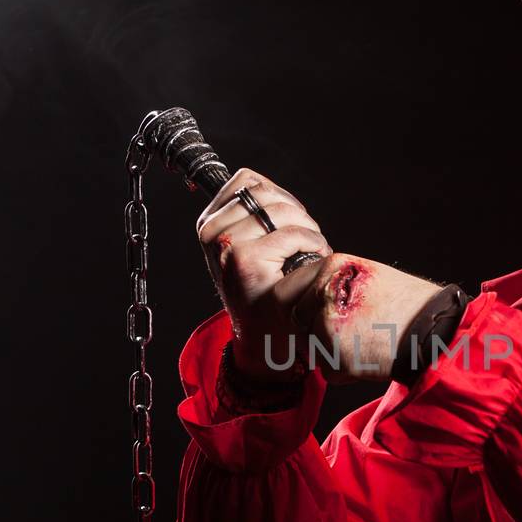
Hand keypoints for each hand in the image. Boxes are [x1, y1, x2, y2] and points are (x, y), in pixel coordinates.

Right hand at [196, 167, 329, 382]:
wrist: (263, 340)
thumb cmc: (262, 292)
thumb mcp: (245, 247)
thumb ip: (248, 214)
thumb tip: (257, 181)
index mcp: (208, 224)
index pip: (247, 181)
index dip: (278, 197)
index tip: (288, 223)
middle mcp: (211, 234)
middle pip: (266, 192)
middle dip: (295, 212)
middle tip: (304, 240)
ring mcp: (226, 248)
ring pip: (281, 210)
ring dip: (308, 228)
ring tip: (309, 251)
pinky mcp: (246, 262)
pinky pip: (293, 234)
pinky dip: (313, 244)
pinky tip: (312, 262)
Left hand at [289, 254, 445, 384]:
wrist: (433, 329)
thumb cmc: (408, 306)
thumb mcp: (368, 277)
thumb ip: (335, 283)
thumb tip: (311, 298)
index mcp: (333, 267)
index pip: (292, 286)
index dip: (304, 305)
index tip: (319, 315)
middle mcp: (325, 291)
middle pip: (295, 317)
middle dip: (310, 330)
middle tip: (342, 335)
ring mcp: (327, 322)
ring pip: (310, 345)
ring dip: (329, 352)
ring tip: (363, 344)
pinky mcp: (335, 353)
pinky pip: (326, 369)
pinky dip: (344, 371)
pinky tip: (369, 358)